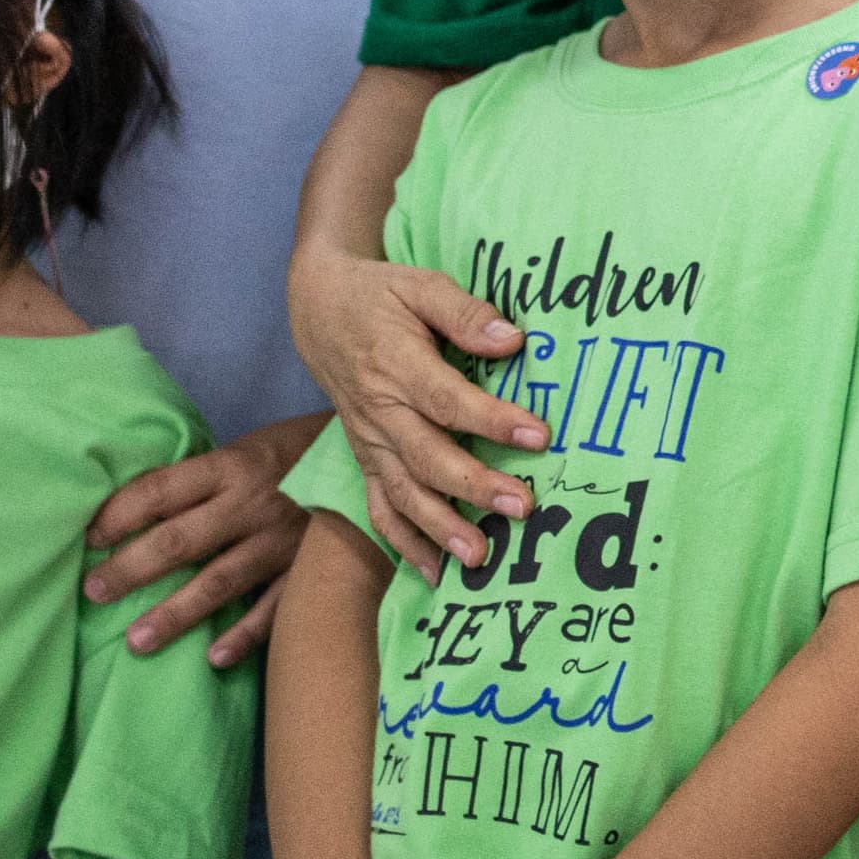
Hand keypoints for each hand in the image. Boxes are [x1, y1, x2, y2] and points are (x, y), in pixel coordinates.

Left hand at [83, 417, 319, 663]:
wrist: (373, 462)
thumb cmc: (295, 454)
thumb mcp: (247, 450)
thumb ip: (204, 479)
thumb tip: (139, 509)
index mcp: (231, 467)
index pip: (162, 490)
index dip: (120, 514)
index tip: (89, 538)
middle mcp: (252, 504)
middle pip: (180, 540)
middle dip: (131, 568)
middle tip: (94, 591)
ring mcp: (282, 542)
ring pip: (219, 582)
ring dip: (175, 613)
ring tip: (136, 641)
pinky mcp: (309, 571)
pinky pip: (274, 610)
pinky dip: (245, 635)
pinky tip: (214, 657)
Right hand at [284, 242, 543, 582]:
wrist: (319, 309)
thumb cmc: (380, 295)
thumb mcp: (421, 284)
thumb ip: (465, 313)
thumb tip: (512, 339)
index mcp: (396, 364)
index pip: (448, 400)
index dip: (493, 420)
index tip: (539, 436)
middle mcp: (380, 411)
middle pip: (427, 457)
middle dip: (474, 487)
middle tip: (522, 508)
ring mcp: (370, 441)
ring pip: (402, 493)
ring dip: (440, 528)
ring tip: (480, 557)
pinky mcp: (366, 459)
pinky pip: (379, 507)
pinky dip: (403, 543)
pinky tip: (435, 573)